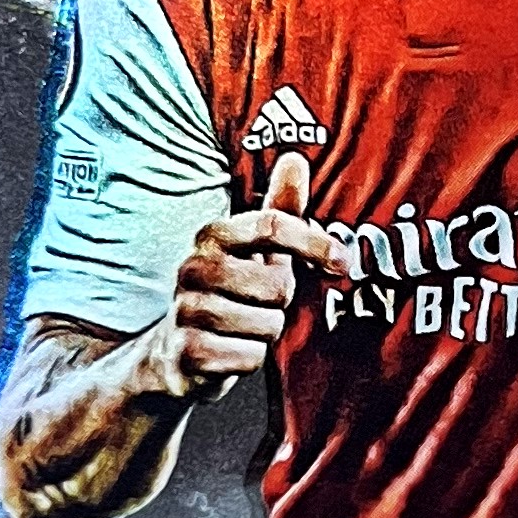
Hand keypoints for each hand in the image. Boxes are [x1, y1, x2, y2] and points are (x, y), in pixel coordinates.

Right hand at [159, 149, 347, 390]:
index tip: (343, 263)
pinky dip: (251, 359)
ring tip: (244, 329)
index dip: (314, 242)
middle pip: (278, 285)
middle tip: (261, 305)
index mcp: (213, 236)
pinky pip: (251, 357)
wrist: (175, 354)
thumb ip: (279, 210)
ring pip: (268, 325)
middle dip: (282, 302)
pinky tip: (231, 352)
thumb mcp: (253, 252)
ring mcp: (187, 311)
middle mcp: (194, 268)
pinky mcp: (188, 353)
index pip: (272, 225)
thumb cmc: (228, 295)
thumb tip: (294, 158)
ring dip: (266, 334)